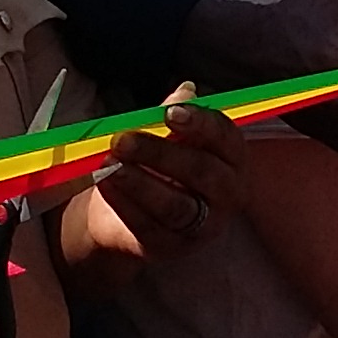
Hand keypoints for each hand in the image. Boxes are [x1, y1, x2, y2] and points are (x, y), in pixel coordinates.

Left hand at [73, 87, 249, 267]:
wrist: (129, 217)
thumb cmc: (157, 167)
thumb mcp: (166, 138)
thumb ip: (174, 115)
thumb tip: (185, 91)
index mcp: (232, 158)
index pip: (225, 137)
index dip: (200, 123)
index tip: (169, 113)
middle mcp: (228, 193)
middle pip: (201, 172)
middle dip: (160, 153)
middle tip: (123, 139)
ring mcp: (203, 225)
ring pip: (175, 205)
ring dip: (139, 182)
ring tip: (110, 164)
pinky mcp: (172, 247)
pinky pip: (148, 226)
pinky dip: (124, 203)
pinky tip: (105, 183)